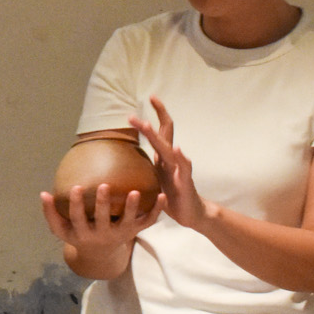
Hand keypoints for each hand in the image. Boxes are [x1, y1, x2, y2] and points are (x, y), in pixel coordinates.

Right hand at [40, 181, 162, 250]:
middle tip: (105, 186)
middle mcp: (102, 234)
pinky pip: (148, 223)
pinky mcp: (135, 232)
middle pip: (103, 219)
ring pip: (128, 222)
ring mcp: (120, 234)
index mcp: (83, 233)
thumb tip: (43, 193)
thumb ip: (51, 213)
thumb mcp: (62, 230)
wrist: (101, 255)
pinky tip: (162, 196)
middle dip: (104, 204)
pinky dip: (156, 211)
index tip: (76, 187)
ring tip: (135, 192)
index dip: (77, 204)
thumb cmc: (79, 234)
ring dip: (132, 208)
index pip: (78, 218)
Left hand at [130, 98, 208, 229]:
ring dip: (156, 137)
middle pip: (165, 133)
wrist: (191, 214)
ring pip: (168, 149)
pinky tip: (178, 149)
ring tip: (146, 125)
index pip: (159, 132)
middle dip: (157, 116)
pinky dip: (182, 158)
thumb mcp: (153, 181)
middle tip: (149, 100)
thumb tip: (123, 161)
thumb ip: (144, 168)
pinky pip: (184, 168)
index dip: (154, 116)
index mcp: (163, 158)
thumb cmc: (171, 197)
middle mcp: (172, 160)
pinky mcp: (186, 183)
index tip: (149, 98)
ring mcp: (179, 170)